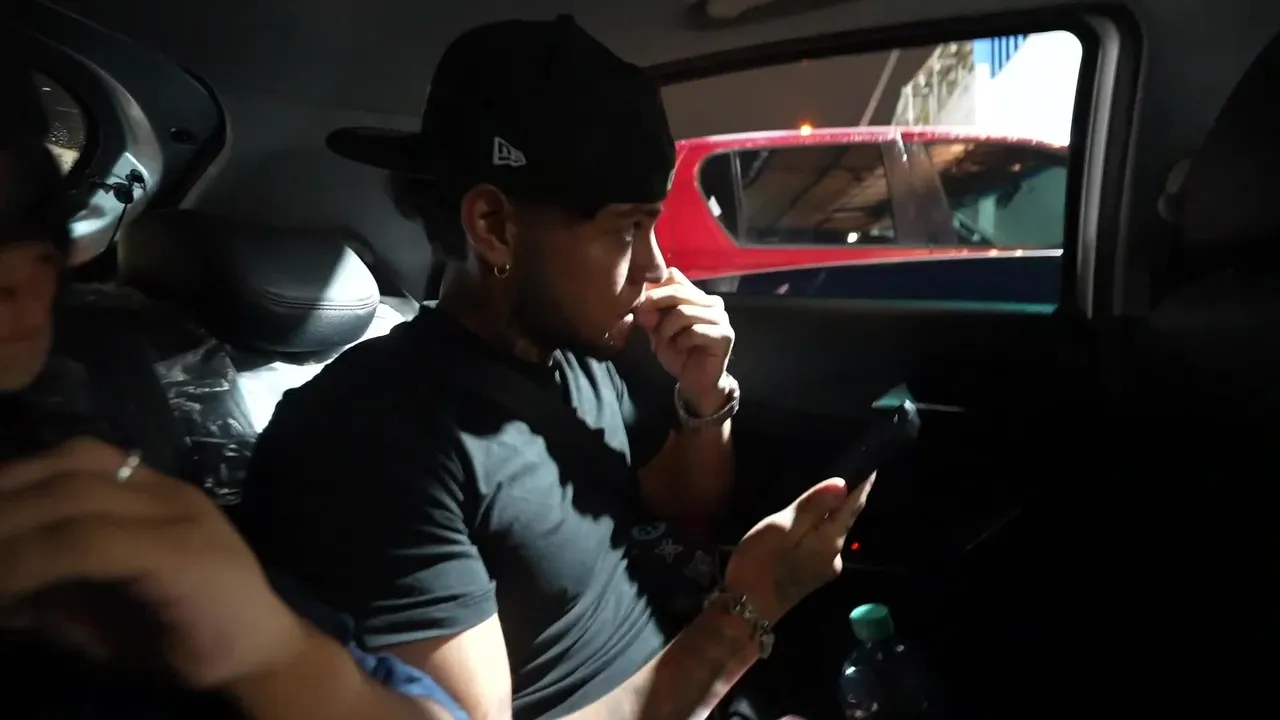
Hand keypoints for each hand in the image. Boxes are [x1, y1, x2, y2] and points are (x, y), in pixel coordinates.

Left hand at [0, 437, 307, 688]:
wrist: (263, 660)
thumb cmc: (187, 638)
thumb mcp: (103, 609)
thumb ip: (54, 589)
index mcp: (156, 495)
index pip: (79, 457)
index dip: (17, 476)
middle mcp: (168, 493)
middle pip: (70, 467)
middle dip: (4, 497)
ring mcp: (178, 517)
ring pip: (75, 498)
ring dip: (10, 528)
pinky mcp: (179, 553)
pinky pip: (90, 544)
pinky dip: (34, 561)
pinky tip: (5, 590)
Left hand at [634, 268, 734, 414]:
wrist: (696, 382)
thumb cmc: (678, 353)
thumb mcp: (657, 330)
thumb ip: (650, 314)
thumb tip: (640, 304)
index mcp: (697, 295)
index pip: (673, 276)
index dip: (653, 289)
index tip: (639, 305)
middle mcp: (712, 302)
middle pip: (677, 291)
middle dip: (655, 306)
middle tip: (644, 323)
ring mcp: (721, 318)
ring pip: (684, 312)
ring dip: (667, 329)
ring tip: (665, 341)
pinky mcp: (725, 335)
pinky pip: (694, 331)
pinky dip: (681, 341)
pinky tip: (681, 348)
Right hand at [723, 474, 874, 623]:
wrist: (745, 611)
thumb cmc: (760, 564)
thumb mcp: (782, 528)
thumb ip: (813, 507)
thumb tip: (843, 484)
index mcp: (830, 542)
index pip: (853, 507)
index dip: (862, 485)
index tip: (871, 464)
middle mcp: (835, 556)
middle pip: (846, 520)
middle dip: (849, 496)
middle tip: (851, 468)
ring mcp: (823, 568)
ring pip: (833, 532)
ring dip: (834, 512)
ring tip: (829, 489)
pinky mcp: (810, 575)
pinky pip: (821, 542)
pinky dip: (821, 526)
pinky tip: (811, 518)